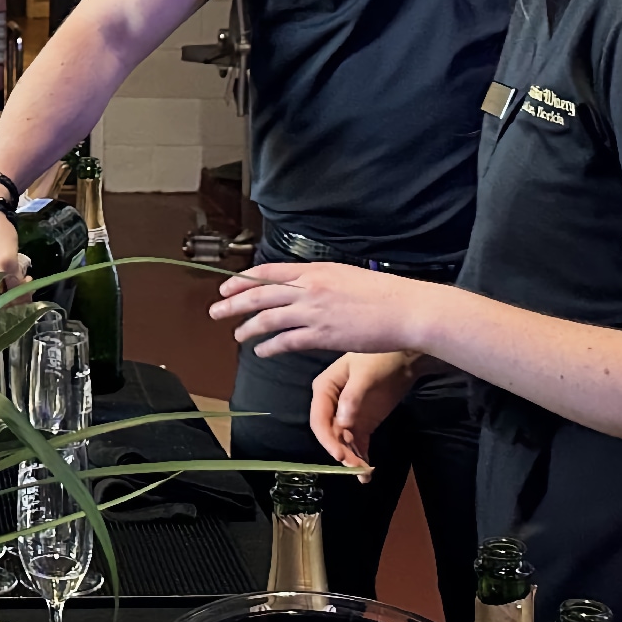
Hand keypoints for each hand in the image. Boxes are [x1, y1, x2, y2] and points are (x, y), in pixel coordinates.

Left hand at [209, 261, 448, 358]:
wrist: (406, 309)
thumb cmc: (383, 293)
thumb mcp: (345, 275)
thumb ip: (320, 280)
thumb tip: (301, 285)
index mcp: (315, 270)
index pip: (268, 272)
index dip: (243, 280)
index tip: (227, 287)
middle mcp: (309, 289)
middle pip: (259, 294)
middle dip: (233, 303)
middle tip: (215, 311)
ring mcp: (314, 313)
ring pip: (268, 319)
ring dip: (247, 328)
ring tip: (236, 334)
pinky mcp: (323, 336)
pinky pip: (286, 341)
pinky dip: (269, 346)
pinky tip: (261, 351)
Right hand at [309, 351, 422, 479]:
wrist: (405, 357)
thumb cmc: (380, 358)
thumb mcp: (365, 374)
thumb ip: (352, 397)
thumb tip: (342, 423)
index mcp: (324, 389)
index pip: (319, 419)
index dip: (327, 439)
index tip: (339, 455)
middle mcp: (331, 405)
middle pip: (330, 434)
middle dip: (341, 452)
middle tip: (356, 468)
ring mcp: (347, 415)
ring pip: (344, 442)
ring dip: (352, 459)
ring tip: (364, 474)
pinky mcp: (362, 423)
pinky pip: (358, 443)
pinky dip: (362, 457)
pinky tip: (367, 472)